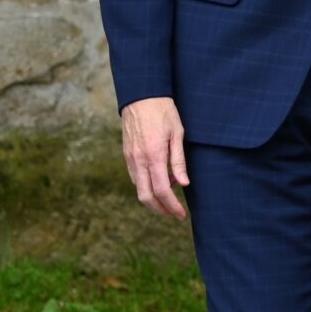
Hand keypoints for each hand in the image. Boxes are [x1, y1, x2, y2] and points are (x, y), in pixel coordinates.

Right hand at [122, 97, 189, 219]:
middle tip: (174, 214)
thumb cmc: (163, 112)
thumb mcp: (178, 133)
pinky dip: (146, 186)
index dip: (172, 206)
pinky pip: (134, 178)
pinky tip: (159, 183)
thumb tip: (183, 184)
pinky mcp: (127, 155)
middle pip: (146, 196)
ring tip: (169, 201)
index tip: (181, 214)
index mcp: (153, 155)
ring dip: (152, 200)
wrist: (141, 96)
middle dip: (160, 210)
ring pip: (138, 189)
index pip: (162, 190)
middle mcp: (138, 160)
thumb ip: (179, 160)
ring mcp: (130, 158)